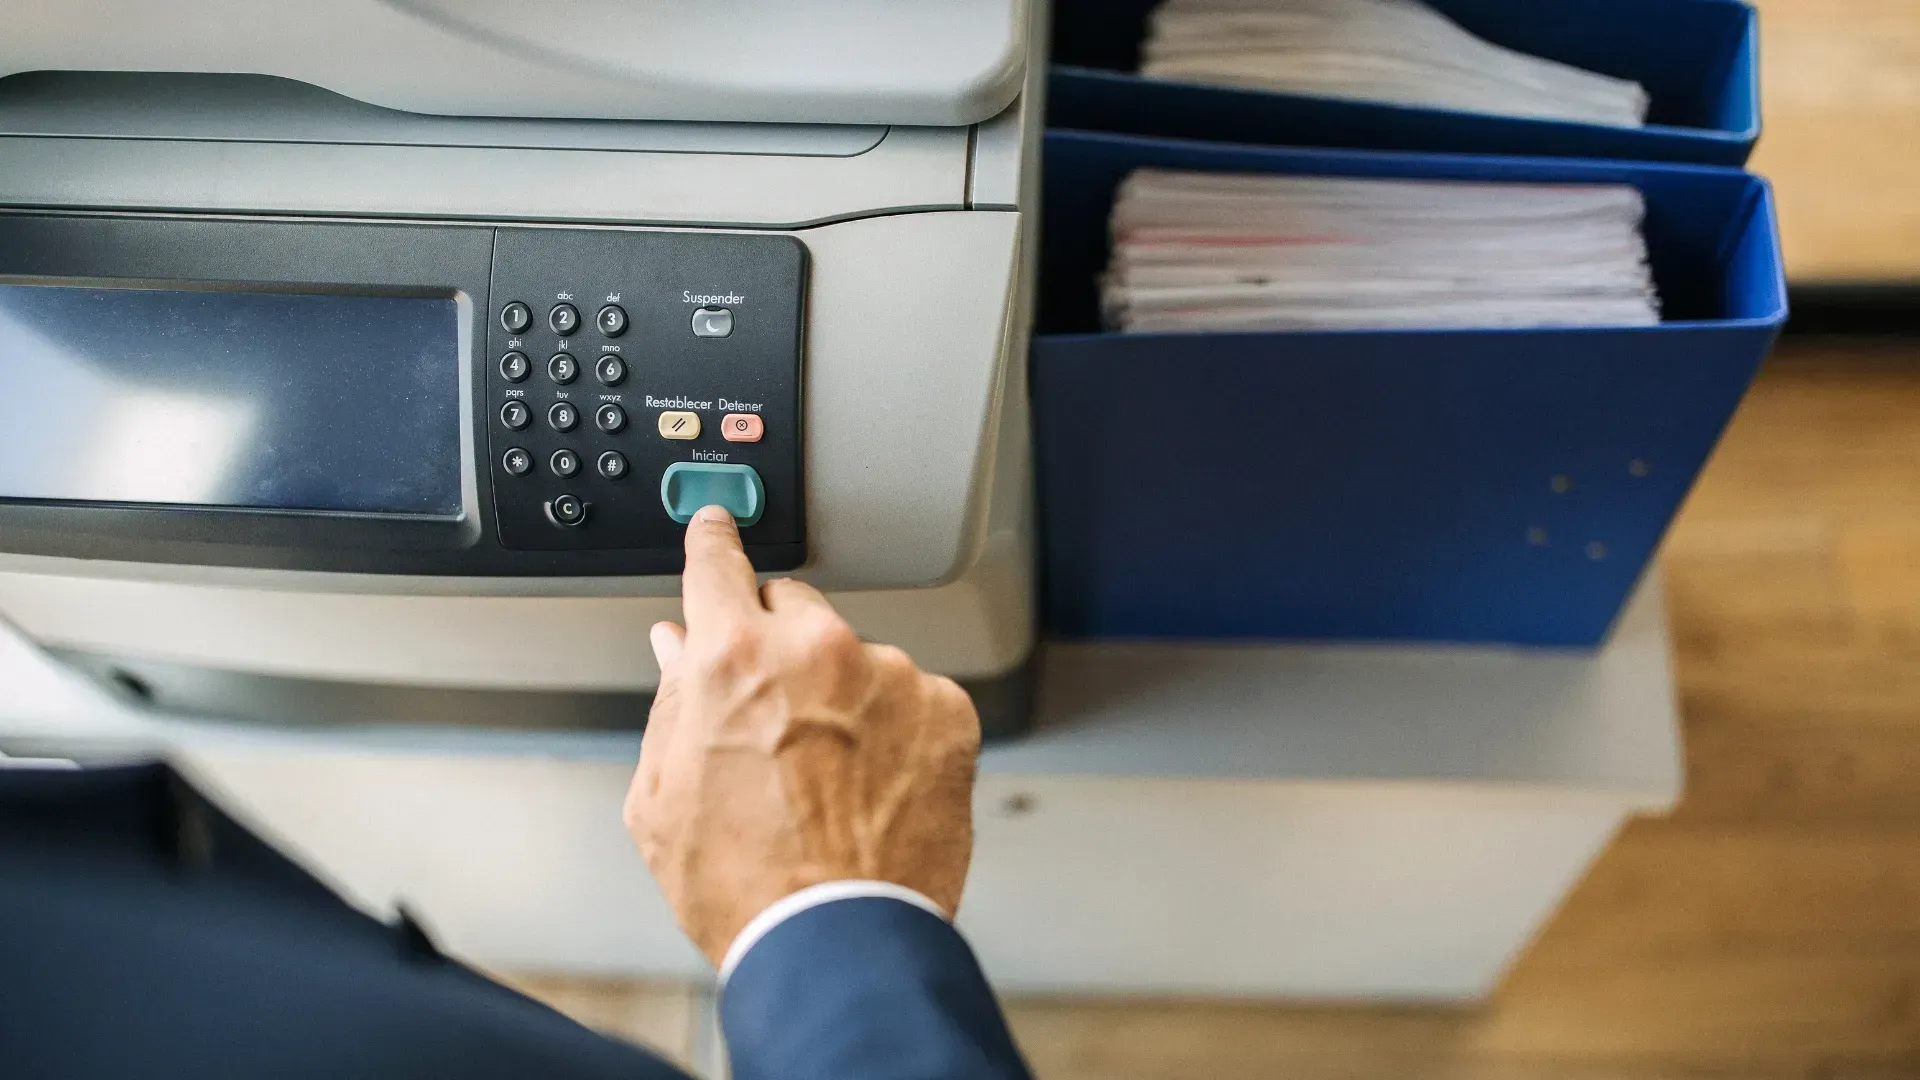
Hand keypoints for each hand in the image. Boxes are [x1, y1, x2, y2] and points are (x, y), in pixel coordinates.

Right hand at [625, 506, 982, 965]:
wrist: (837, 939)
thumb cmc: (744, 883)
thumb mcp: (661, 795)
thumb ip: (671, 702)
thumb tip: (677, 648)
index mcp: (734, 656)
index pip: (717, 561)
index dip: (714, 540)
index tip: (719, 525)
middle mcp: (817, 647)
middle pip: (791, 606)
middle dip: (777, 643)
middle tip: (772, 719)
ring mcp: (891, 675)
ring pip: (857, 658)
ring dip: (843, 694)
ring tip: (829, 780)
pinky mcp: (949, 710)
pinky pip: (914, 698)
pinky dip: (898, 729)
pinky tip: (874, 786)